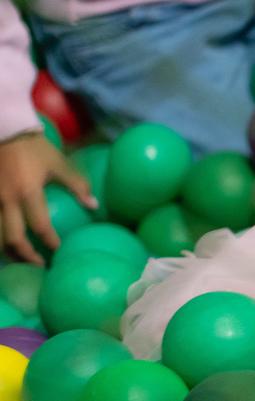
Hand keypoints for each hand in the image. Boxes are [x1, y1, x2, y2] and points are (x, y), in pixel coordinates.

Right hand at [0, 131, 96, 264]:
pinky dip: (1, 236)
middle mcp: (6, 199)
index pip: (40, 227)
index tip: (60, 253)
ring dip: (10, 250)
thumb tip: (94, 206)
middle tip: (40, 266)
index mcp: (27, 192)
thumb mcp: (58, 163)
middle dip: (26, 256)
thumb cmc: (34, 147)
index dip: (51, 243)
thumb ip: (77, 185)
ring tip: (23, 260)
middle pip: (13, 238)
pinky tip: (9, 244)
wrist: (5, 129)